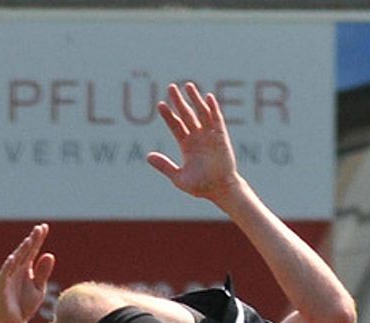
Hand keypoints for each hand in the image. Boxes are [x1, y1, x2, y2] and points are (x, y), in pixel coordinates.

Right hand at [0, 223, 54, 322]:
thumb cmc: (24, 305)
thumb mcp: (38, 288)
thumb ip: (43, 273)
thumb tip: (50, 254)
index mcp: (25, 269)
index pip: (32, 251)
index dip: (37, 239)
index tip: (44, 227)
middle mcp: (15, 271)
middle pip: (24, 253)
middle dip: (32, 241)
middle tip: (40, 228)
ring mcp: (7, 279)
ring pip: (14, 261)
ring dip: (21, 251)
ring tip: (30, 240)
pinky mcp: (1, 289)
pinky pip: (4, 276)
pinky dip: (8, 266)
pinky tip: (14, 258)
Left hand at [147, 82, 242, 202]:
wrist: (221, 190)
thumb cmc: (201, 187)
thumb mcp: (179, 178)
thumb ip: (165, 166)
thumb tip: (148, 156)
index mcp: (186, 145)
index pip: (175, 125)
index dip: (168, 115)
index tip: (160, 104)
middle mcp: (197, 138)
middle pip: (186, 115)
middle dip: (179, 101)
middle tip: (171, 87)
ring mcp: (209, 136)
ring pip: (201, 113)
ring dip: (195, 99)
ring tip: (188, 86)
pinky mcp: (221, 138)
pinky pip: (217, 120)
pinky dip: (213, 109)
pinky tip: (208, 97)